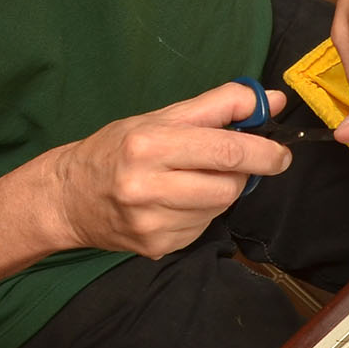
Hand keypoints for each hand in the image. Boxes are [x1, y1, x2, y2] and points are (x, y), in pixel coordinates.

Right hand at [38, 82, 290, 257]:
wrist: (67, 197)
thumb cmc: (117, 149)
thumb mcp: (161, 116)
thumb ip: (220, 106)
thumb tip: (274, 100)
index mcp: (148, 145)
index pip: (225, 151)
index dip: (262, 152)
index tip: (281, 152)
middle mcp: (146, 187)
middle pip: (228, 186)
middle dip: (245, 173)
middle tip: (245, 164)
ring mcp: (150, 222)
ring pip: (219, 208)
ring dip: (221, 192)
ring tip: (194, 180)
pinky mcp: (155, 247)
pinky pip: (202, 229)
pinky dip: (202, 213)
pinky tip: (178, 202)